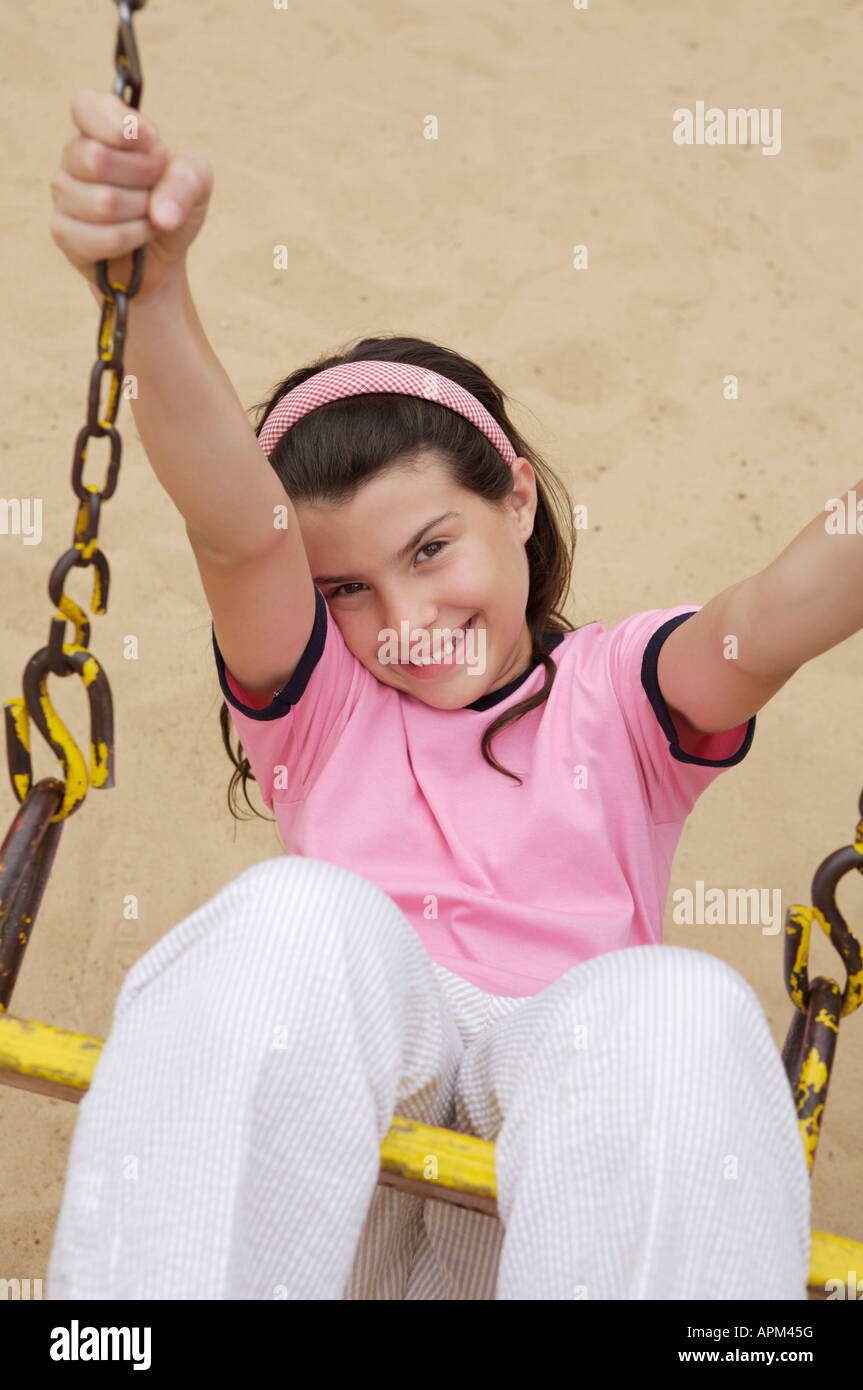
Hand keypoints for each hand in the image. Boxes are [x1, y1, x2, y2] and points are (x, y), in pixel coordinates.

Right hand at [49, 88, 212, 301]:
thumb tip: (162, 214)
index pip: (86, 107)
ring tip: (148, 214)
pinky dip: (134, 239)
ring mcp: (64, 193)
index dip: (120, 127)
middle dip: (144, 178)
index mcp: (100, 126)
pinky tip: (137, 237)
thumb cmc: (173, 204)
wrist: (163, 253)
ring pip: (105, 203)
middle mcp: (75, 155)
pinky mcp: (64, 232)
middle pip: (99, 159)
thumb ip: (188, 178)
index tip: (150, 142)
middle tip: (155, 187)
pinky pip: (104, 238)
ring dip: (142, 214)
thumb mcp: (196, 181)